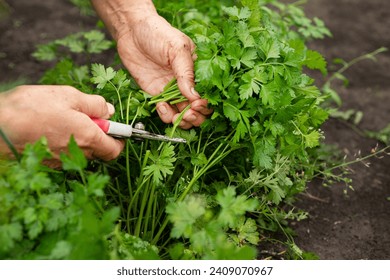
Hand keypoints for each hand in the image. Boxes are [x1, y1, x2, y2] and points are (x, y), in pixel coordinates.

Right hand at [0, 85, 123, 166]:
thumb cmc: (31, 109)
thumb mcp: (69, 96)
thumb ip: (94, 105)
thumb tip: (108, 111)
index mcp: (88, 138)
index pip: (115, 150)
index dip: (118, 139)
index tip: (114, 127)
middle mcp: (77, 155)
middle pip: (98, 150)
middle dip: (96, 134)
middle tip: (83, 116)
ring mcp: (61, 162)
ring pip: (81, 151)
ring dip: (79, 137)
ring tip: (61, 119)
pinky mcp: (47, 164)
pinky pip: (64, 154)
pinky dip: (63, 143)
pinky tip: (49, 128)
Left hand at [116, 14, 211, 128]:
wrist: (131, 31)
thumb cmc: (158, 33)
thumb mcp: (177, 48)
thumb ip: (186, 73)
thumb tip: (194, 96)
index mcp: (197, 71)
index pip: (208, 94)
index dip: (205, 104)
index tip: (197, 104)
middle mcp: (186, 84)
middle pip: (198, 110)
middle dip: (196, 116)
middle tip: (188, 113)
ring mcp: (172, 91)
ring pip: (183, 115)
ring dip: (182, 120)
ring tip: (176, 116)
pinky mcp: (157, 95)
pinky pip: (166, 112)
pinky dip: (166, 115)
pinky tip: (161, 106)